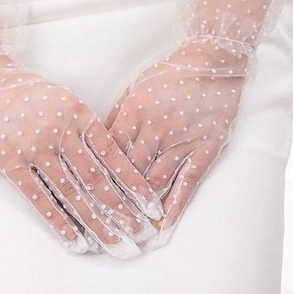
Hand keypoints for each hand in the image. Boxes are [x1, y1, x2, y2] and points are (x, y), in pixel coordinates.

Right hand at [0, 0, 159, 258]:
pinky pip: (37, 197)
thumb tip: (112, 166)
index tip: (150, 205)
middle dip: (120, 210)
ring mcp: (34, 147)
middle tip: (139, 234)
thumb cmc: (29, 92)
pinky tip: (74, 240)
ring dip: (94, 222)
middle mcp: (60, 131)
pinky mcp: (9, 161)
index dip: (133, 183)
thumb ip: (85, 130)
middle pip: (96, 178)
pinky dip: (58, 221)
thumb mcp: (65, 101)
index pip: (113, 155)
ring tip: (113, 243)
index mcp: (79, 114)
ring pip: (71, 191)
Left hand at [105, 37, 247, 246]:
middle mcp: (155, 130)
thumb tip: (96, 144)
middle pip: (128, 173)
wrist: (212, 62)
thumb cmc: (168, 75)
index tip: (80, 198)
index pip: (107, 153)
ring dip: (139, 210)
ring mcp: (181, 142)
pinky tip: (163, 224)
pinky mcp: (204, 150)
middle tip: (98, 225)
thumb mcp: (134, 89)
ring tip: (126, 232)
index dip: (93, 178)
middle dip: (112, 201)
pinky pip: (187, 183)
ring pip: (155, 182)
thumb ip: (116, 118)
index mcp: (133, 113)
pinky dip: (174, 206)